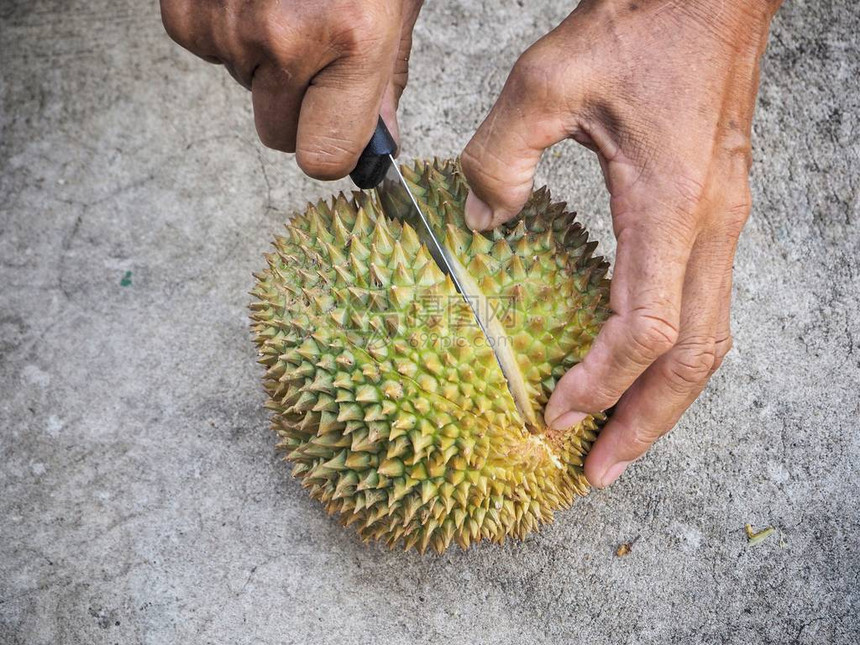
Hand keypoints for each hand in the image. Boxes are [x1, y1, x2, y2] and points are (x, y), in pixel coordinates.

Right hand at [160, 0, 422, 177]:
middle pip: (277, 134)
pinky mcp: (185, 3)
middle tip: (316, 59)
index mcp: (353, 40)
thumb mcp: (397, 2)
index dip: (331, 150)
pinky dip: (226, 29)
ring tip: (285, 1)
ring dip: (262, 61)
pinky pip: (205, 48)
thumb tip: (379, 140)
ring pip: (242, 87)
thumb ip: (385, 77)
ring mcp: (228, 21)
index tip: (336, 134)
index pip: (323, 156)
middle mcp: (285, 38)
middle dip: (297, 109)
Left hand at [461, 0, 781, 487]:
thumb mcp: (548, 81)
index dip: (599, 382)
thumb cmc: (642, 25)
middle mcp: (708, 228)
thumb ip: (500, 157)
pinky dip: (668, 356)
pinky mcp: (711, 214)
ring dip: (663, 399)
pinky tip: (633, 367)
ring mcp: (719, 225)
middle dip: (645, 424)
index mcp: (671, 206)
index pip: (645, 328)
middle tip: (596, 471)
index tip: (551, 414)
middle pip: (693, 360)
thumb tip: (483, 223)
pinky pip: (700, 306)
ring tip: (617, 438)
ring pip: (707, 340)